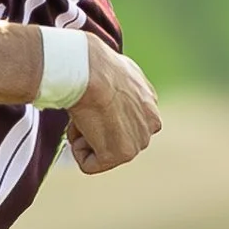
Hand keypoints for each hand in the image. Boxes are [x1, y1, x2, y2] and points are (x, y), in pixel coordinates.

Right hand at [65, 38, 162, 176]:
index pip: (125, 122)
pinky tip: (81, 127)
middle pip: (113, 140)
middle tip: (88, 108)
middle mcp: (150, 126)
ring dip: (86, 139)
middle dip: (96, 130)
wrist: (89, 70)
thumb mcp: (119, 70)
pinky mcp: (120, 155)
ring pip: (101, 153)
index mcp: (151, 105)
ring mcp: (137, 142)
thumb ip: (124, 84)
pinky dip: (78, 150)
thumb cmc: (95, 64)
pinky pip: (89, 164)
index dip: (103, 116)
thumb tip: (111, 79)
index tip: (94, 101)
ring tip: (85, 114)